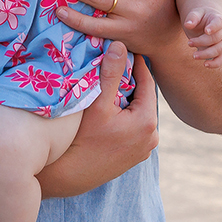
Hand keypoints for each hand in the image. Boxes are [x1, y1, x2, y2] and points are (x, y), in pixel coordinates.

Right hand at [38, 44, 157, 198]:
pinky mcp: (134, 156)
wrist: (70, 176)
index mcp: (147, 122)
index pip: (147, 82)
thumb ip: (111, 74)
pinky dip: (125, 116)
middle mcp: (152, 137)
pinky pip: (134, 127)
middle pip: (143, 98)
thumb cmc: (81, 139)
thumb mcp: (97, 104)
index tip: (127, 48)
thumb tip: (120, 46)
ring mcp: (144, 149)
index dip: (136, 63)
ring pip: (138, 113)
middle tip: (116, 63)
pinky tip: (110, 109)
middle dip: (130, 81)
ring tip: (111, 84)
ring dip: (127, 99)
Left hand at [184, 6, 221, 65]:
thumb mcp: (196, 13)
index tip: (206, 31)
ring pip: (219, 50)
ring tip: (194, 55)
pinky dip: (215, 63)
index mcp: (218, 20)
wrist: (208, 22)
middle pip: (216, 38)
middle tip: (189, 43)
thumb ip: (192, 17)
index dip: (213, 27)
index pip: (219, 23)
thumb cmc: (201, 17)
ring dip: (206, 54)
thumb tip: (187, 24)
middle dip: (202, 42)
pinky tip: (205, 65)